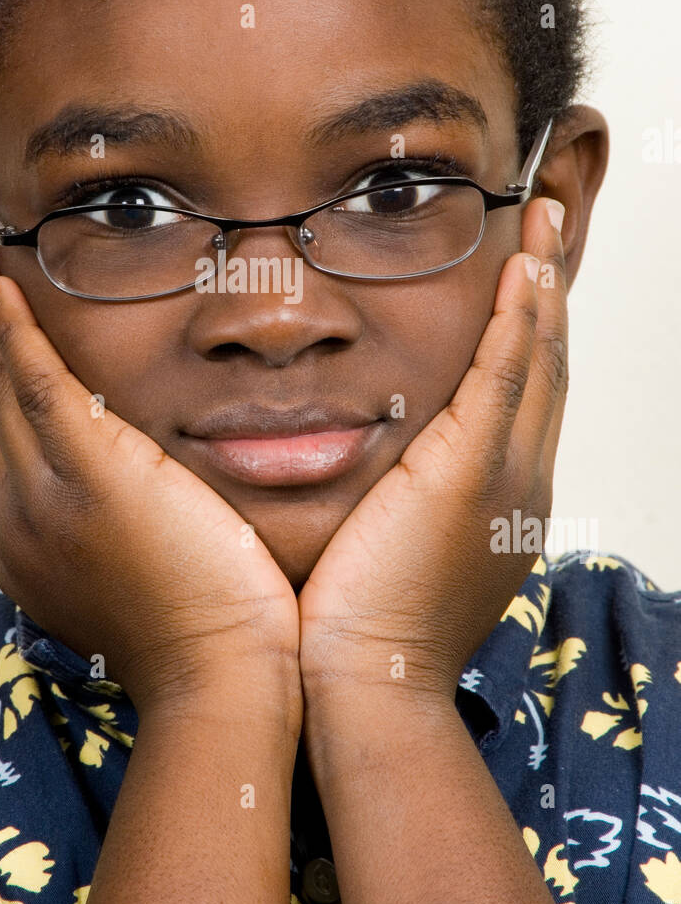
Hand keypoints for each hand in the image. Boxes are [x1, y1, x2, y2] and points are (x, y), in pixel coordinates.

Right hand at [0, 229, 299, 718]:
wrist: (228, 682)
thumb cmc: (210, 633)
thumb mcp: (142, 568)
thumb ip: (126, 520)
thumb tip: (143, 487)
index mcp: (37, 540)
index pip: (3, 436)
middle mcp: (24, 518)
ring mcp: (49, 500)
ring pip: (0, 388)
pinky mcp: (91, 480)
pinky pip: (38, 389)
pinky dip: (16, 336)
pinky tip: (3, 291)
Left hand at [297, 196, 567, 701]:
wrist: (365, 684)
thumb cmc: (355, 628)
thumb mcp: (385, 548)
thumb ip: (386, 499)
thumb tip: (357, 468)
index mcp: (498, 501)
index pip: (520, 396)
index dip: (528, 332)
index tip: (521, 279)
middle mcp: (518, 481)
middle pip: (544, 366)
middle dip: (547, 293)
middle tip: (544, 228)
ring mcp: (506, 475)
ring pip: (537, 358)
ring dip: (542, 284)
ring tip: (541, 220)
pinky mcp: (474, 470)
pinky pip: (508, 373)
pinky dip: (520, 316)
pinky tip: (524, 267)